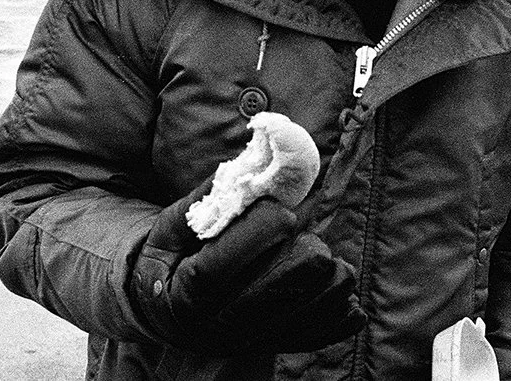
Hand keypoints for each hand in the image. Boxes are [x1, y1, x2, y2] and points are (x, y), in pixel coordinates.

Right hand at [128, 178, 364, 353]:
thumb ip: (204, 200)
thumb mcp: (169, 229)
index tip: (284, 212)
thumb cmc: (171, 261)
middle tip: (309, 237)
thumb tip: (246, 165)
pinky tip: (338, 283)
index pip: (218, 270)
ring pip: (306, 313)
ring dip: (329, 279)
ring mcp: (249, 341)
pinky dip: (341, 310)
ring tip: (324, 256)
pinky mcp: (274, 345)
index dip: (257, 234)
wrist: (169, 313)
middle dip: (303, 255)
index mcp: (184, 295)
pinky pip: (321, 332)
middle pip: (272, 294)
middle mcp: (217, 326)